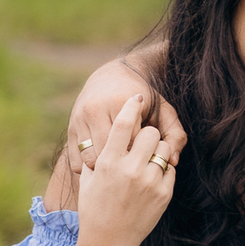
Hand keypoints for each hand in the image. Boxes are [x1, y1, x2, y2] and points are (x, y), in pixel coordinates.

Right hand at [68, 55, 185, 174]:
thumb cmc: (144, 99)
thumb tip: (174, 162)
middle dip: (123, 164)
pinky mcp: (69, 129)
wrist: (111, 77)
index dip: (142, 154)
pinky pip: (77, 161)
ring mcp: (78, 119)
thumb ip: (175, 134)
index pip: (133, 142)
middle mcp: (95, 109)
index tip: (149, 155)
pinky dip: (90, 168)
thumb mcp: (164, 111)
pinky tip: (104, 165)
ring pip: (91, 159)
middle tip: (134, 167)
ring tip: (119, 167)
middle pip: (110, 152)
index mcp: (118, 103)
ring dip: (105, 168)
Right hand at [74, 95, 176, 245]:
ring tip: (148, 160)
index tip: (137, 97)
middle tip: (143, 141)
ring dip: (158, 150)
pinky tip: (152, 178)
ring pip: (165, 148)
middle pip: (150, 132)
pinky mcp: (164, 194)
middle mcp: (130, 169)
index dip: (132, 105)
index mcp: (108, 162)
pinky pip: (171, 168)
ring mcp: (149, 181)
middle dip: (148, 133)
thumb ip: (97, 155)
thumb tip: (106, 133)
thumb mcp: (89, 179)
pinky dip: (164, 169)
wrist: (109, 242)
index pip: (124, 123)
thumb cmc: (95, 209)